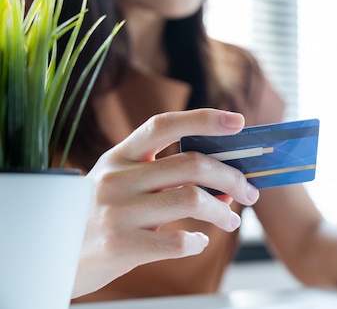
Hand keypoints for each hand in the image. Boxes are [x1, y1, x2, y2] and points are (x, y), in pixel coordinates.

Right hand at [72, 109, 259, 297]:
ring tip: (232, 220)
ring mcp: (118, 212)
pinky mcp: (121, 247)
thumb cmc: (96, 216)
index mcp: (118, 157)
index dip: (204, 118)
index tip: (238, 121)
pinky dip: (198, 242)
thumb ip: (164, 179)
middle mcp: (117, 178)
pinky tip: (198, 242)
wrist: (49, 256)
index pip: (164, 125)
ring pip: (192, 199)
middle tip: (249, 191)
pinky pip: (178, 241)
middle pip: (192, 164)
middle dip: (231, 176)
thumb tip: (223, 183)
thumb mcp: (120, 185)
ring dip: (222, 211)